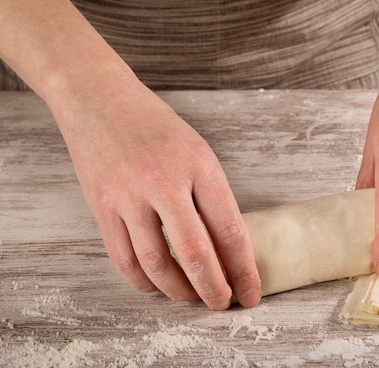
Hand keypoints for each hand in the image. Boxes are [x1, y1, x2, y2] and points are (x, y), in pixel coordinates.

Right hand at [57, 78, 260, 308]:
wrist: (100, 99)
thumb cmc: (157, 126)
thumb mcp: (197, 151)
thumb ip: (211, 196)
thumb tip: (227, 247)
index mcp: (200, 166)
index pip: (230, 230)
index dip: (244, 269)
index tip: (252, 292)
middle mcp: (165, 182)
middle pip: (196, 254)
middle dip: (215, 289)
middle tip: (223, 304)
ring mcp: (130, 196)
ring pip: (157, 264)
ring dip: (178, 291)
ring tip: (192, 298)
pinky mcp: (102, 206)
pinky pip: (123, 259)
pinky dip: (143, 282)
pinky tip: (157, 287)